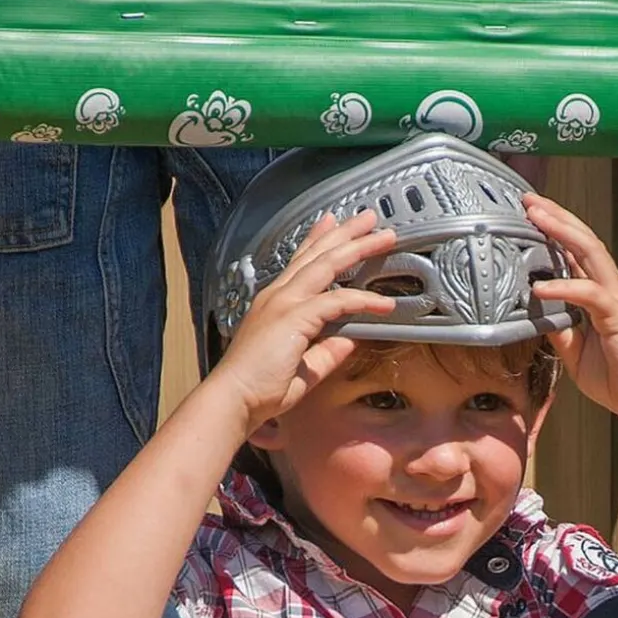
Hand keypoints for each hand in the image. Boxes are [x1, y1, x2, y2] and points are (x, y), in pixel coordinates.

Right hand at [212, 210, 396, 431]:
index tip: (333, 223)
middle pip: (317, 254)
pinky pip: (337, 302)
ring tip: (384, 236)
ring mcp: (284, 303)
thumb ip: (326, 351)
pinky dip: (363, 300)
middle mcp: (278, 296)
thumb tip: (351, 340)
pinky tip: (384, 303)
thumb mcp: (303, 367)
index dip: (318, 240)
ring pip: (328, 264)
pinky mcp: (293, 317)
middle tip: (368, 217)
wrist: (233, 399)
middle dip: (345, 233)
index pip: (301, 261)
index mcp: (275, 302)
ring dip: (358, 247)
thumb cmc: (258, 389)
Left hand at [523, 194, 617, 430]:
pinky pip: (589, 294)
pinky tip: (541, 286)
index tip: (530, 214)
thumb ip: (560, 329)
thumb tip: (536, 312)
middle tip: (528, 199)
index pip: (577, 252)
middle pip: (583, 240)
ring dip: (561, 232)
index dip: (555, 230)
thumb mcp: (578, 353)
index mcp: (602, 294)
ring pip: (590, 253)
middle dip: (556, 216)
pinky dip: (564, 287)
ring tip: (536, 216)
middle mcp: (612, 289)